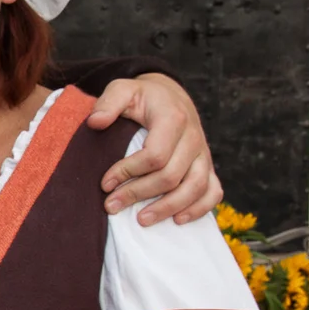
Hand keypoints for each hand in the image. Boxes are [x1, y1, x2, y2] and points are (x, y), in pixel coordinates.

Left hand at [87, 73, 223, 225]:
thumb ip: (108, 102)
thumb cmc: (143, 97)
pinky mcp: (208, 166)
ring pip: (195, 188)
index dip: (128, 172)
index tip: (105, 183)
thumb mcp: (123, 90)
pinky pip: (213, 191)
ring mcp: (203, 153)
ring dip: (167, 208)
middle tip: (111, 206)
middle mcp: (193, 137)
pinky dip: (199, 208)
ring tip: (141, 220)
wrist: (171, 96)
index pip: (154, 155)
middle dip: (139, 194)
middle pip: (171, 176)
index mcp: (173, 119)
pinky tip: (177, 220)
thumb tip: (95, 123)